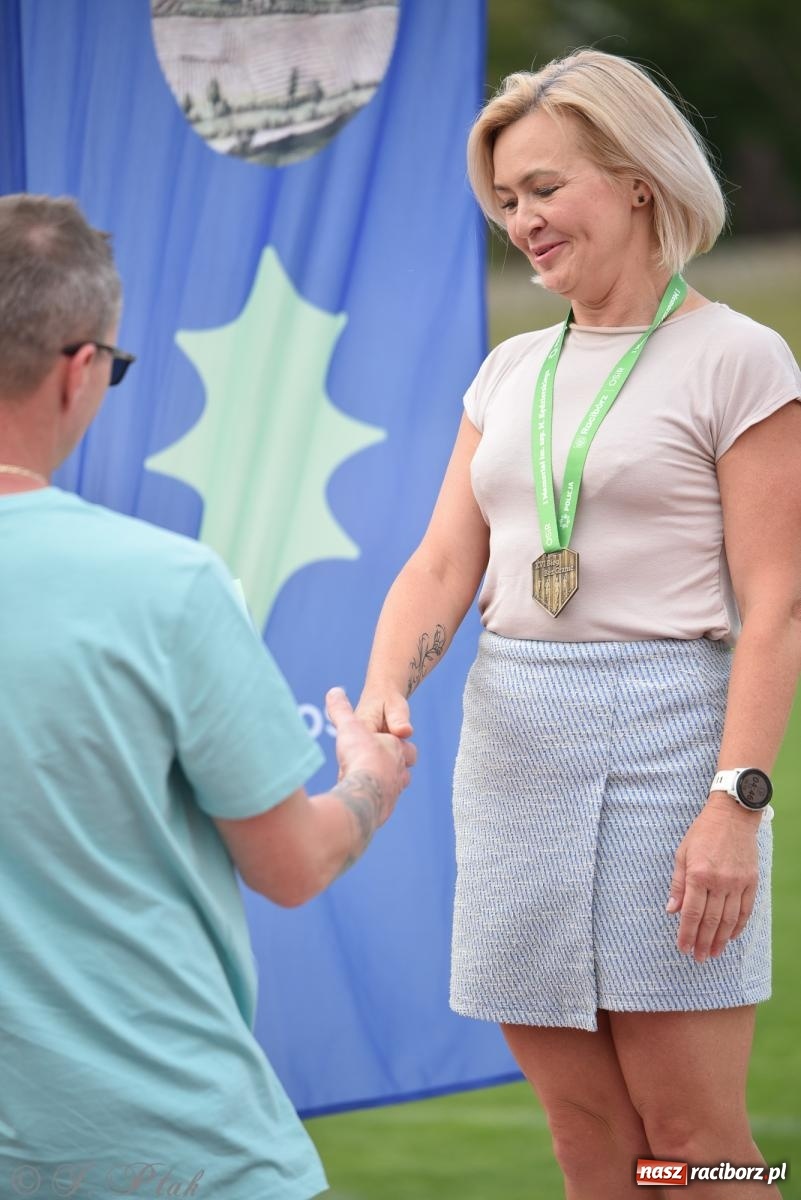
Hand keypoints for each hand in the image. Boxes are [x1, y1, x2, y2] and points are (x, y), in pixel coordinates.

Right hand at [326, 687, 416, 824]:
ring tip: (369, 781)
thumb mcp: (349, 727)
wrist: (364, 794)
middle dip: (394, 765)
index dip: (394, 743)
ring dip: (386, 783)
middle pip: (403, 767)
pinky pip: (384, 804)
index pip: (402, 745)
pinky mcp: (385, 810)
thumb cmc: (360, 756)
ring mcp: (393, 792)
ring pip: (396, 786)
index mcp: (394, 748)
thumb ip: (341, 710)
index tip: (379, 742)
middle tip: (376, 763)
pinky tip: (363, 801)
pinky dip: (376, 801)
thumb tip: (334, 691)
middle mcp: (398, 770)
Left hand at [666, 793, 760, 961]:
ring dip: (719, 940)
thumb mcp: (682, 854)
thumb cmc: (702, 833)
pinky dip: (738, 926)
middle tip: (698, 957)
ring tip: (712, 953)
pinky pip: (745, 910)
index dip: (686, 933)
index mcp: (698, 874)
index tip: (682, 948)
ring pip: (728, 920)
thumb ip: (678, 884)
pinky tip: (730, 937)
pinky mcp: (751, 882)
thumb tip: (671, 910)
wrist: (732, 816)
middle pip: (710, 921)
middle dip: (702, 942)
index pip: (691, 913)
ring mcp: (737, 883)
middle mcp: (719, 882)